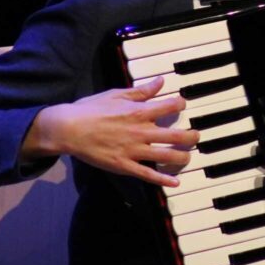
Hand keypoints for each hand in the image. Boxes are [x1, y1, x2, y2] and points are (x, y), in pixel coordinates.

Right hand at [22, 77, 199, 186]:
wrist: (68, 129)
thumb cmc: (91, 109)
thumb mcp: (116, 94)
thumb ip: (141, 91)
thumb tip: (161, 82)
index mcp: (140, 111)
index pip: (171, 106)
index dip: (181, 103)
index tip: (182, 104)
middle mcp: (141, 131)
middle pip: (177, 135)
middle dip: (192, 136)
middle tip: (196, 136)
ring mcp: (134, 150)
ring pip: (167, 156)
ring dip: (183, 157)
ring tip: (188, 156)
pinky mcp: (124, 166)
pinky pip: (148, 175)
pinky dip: (163, 180)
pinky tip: (175, 182)